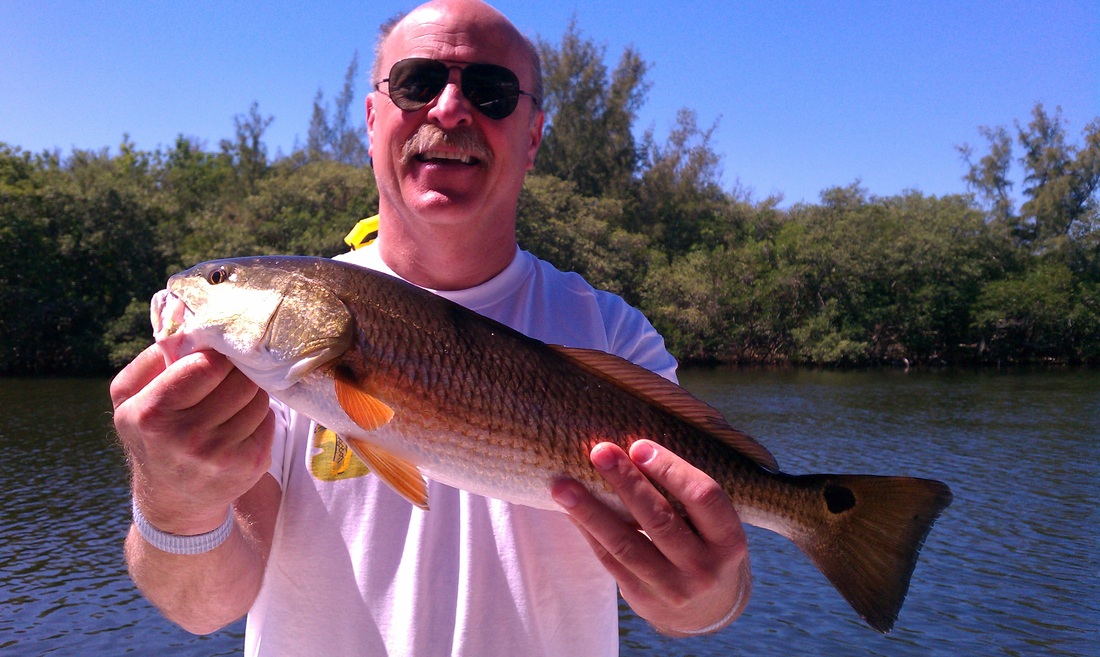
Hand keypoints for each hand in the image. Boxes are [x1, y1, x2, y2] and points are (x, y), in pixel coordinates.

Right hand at [111, 344, 274, 534]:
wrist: (174, 500)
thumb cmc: (151, 436)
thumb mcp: (128, 398)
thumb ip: (151, 359)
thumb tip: (188, 327)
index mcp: (152, 414)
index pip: (206, 365)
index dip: (217, 354)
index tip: (217, 352)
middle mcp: (187, 438)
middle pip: (239, 379)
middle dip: (237, 370)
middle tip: (230, 371)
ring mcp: (222, 455)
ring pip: (258, 397)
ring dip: (250, 391)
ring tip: (231, 397)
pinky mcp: (251, 465)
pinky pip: (268, 418)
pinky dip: (258, 413)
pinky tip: (239, 421)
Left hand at [551, 440, 751, 635]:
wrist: (707, 611)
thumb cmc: (707, 547)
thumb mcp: (715, 525)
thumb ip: (686, 494)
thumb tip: (632, 449)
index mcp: (729, 540)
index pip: (703, 497)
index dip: (671, 469)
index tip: (638, 446)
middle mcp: (704, 568)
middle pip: (660, 519)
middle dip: (626, 481)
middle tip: (599, 451)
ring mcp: (672, 588)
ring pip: (625, 544)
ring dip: (591, 511)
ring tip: (563, 486)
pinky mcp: (642, 599)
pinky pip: (610, 560)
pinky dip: (588, 531)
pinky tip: (570, 510)